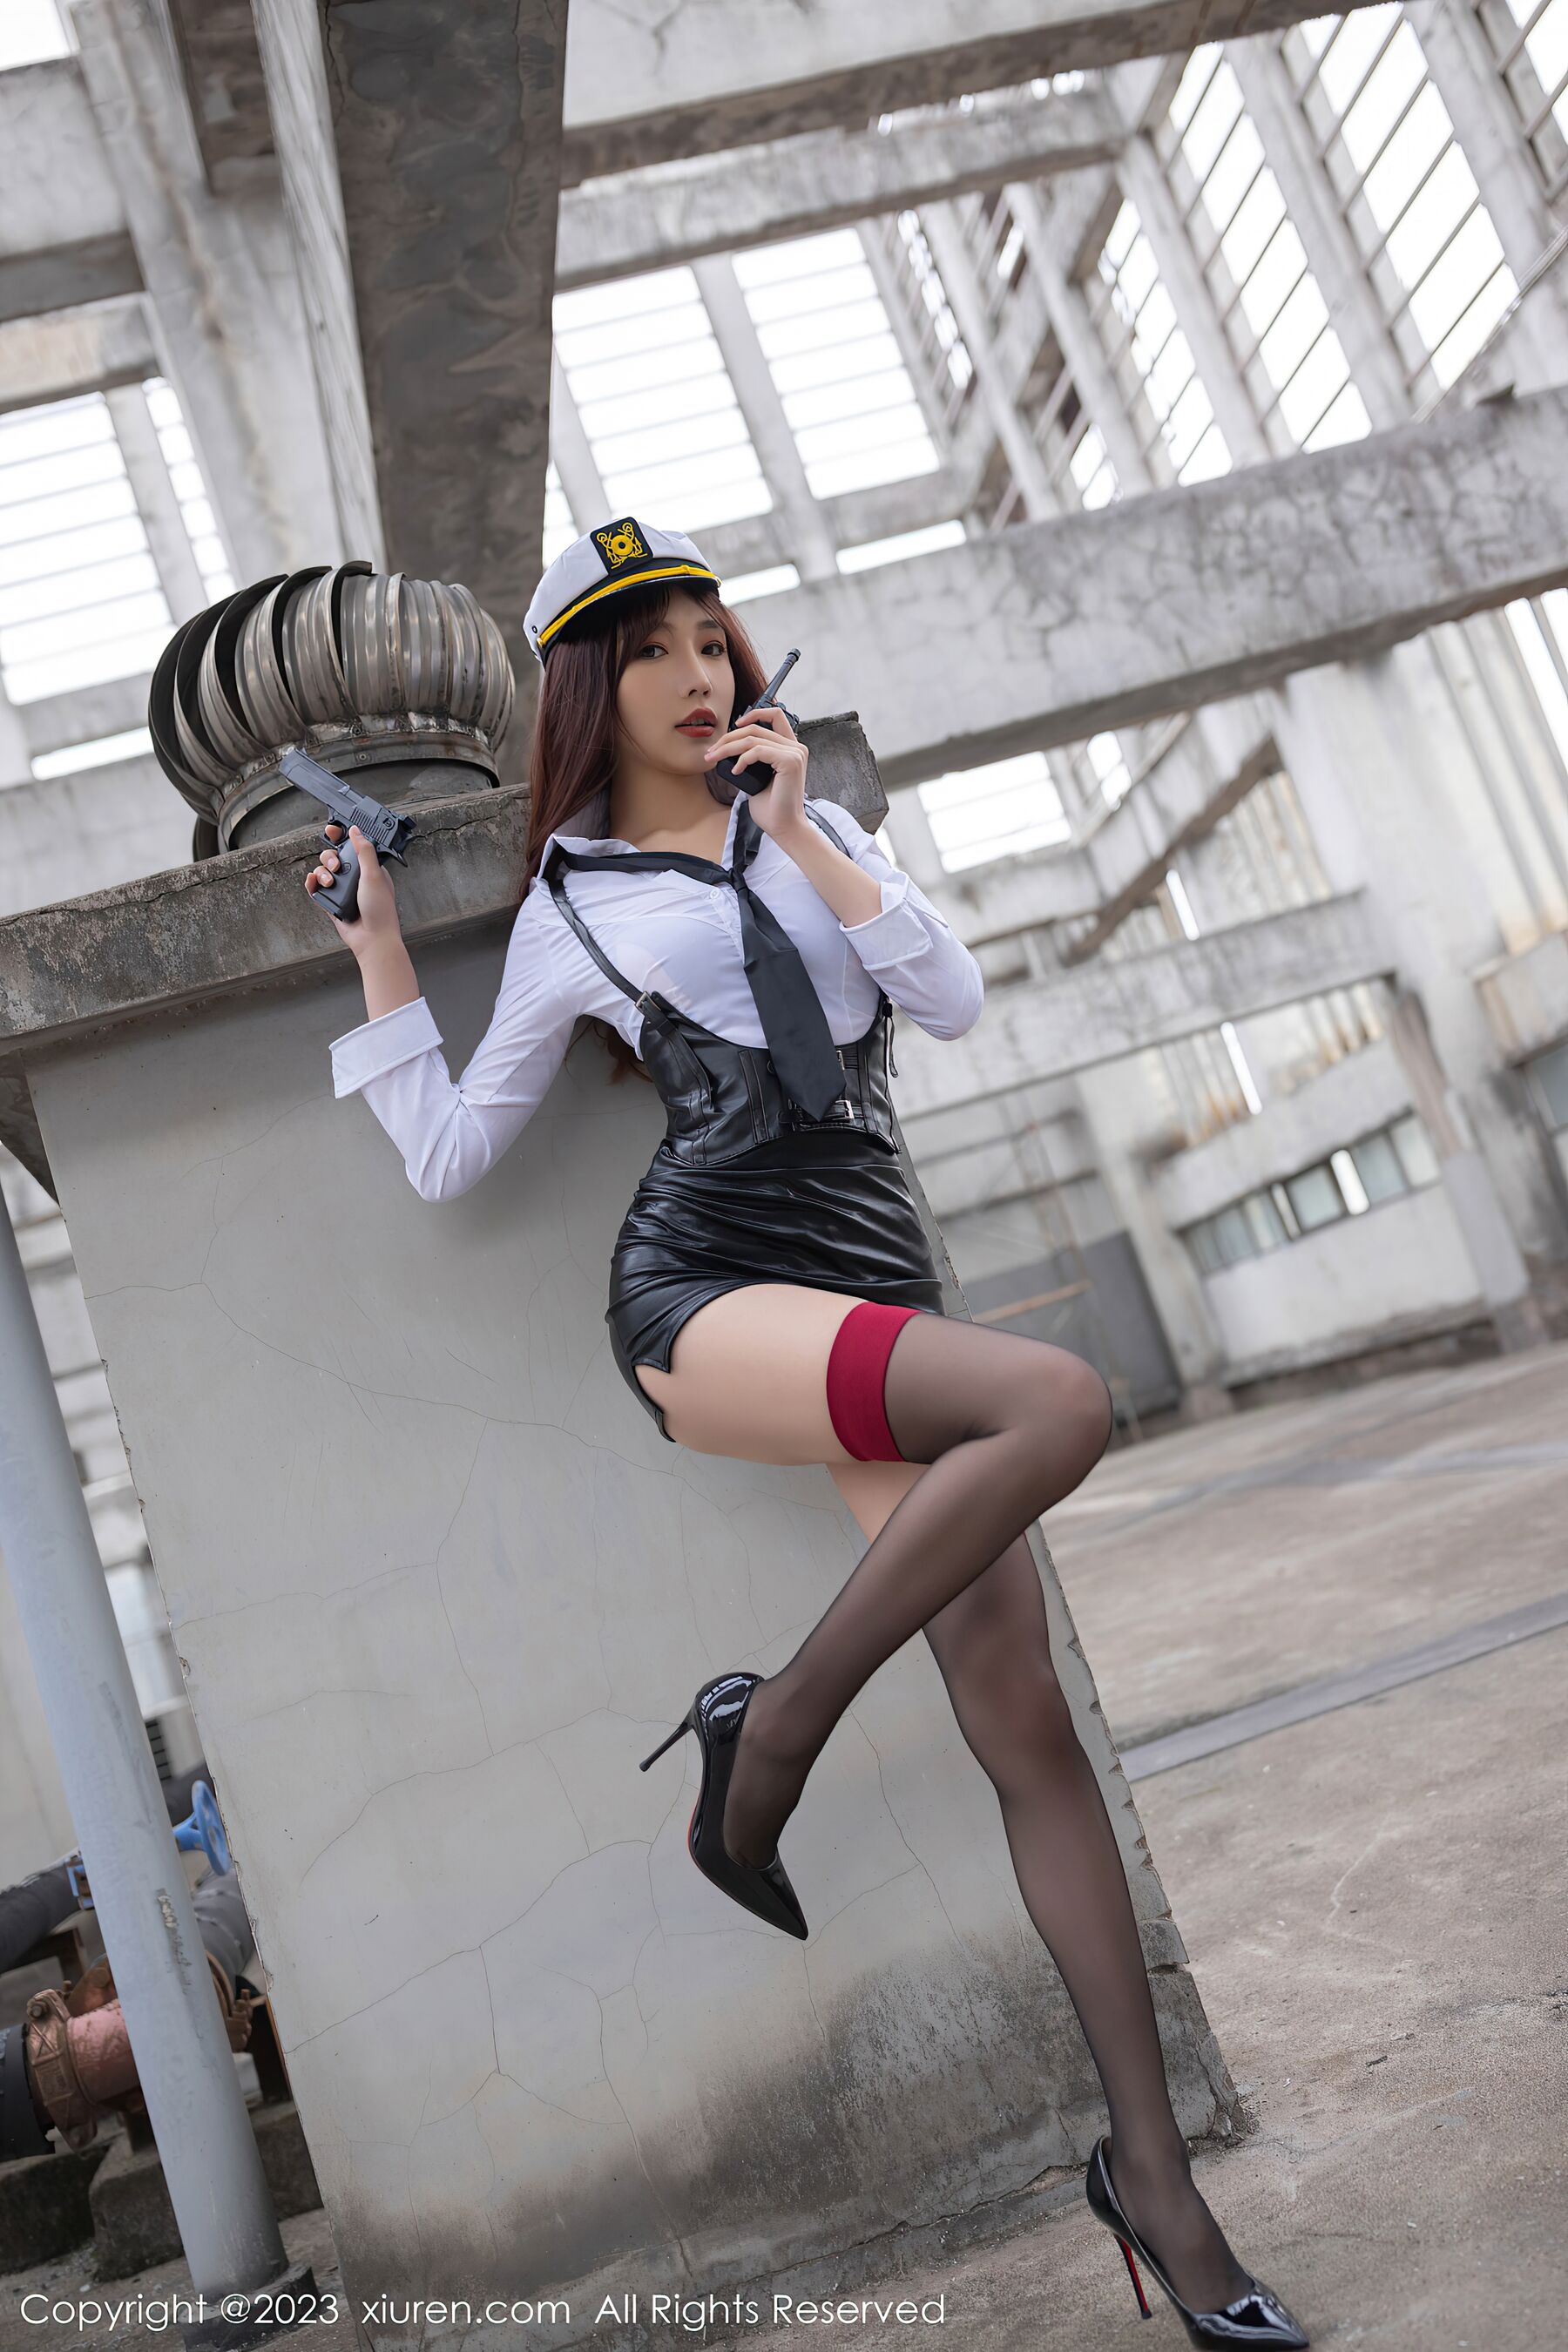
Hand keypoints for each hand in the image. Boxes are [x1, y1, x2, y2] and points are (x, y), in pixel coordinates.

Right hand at [304, 823, 402, 954]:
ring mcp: (342, 890)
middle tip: (336, 866)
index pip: (352, 846)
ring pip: (323, 872)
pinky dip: (312, 884)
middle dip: (330, 858)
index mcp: (368, 868)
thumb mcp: (374, 874)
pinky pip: (316, 889)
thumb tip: (356, 830)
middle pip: (333, 857)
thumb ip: (364, 850)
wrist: (372, 939)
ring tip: (330, 883)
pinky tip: (312, 882)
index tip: (331, 831)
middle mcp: (355, 878)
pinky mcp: (331, 903)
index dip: (340, 837)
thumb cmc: (380, 910)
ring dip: (322, 873)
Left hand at [704, 704, 807, 838]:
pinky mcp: (790, 762)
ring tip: (714, 759)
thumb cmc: (772, 808)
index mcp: (791, 748)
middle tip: (712, 751)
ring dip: (728, 748)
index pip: (775, 716)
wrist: (784, 828)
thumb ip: (752, 760)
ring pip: (753, 738)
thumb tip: (731, 752)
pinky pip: (758, 751)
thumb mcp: (758, 778)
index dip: (754, 714)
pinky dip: (742, 759)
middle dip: (729, 737)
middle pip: (756, 727)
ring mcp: (795, 753)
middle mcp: (796, 748)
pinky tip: (735, 771)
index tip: (734, 726)